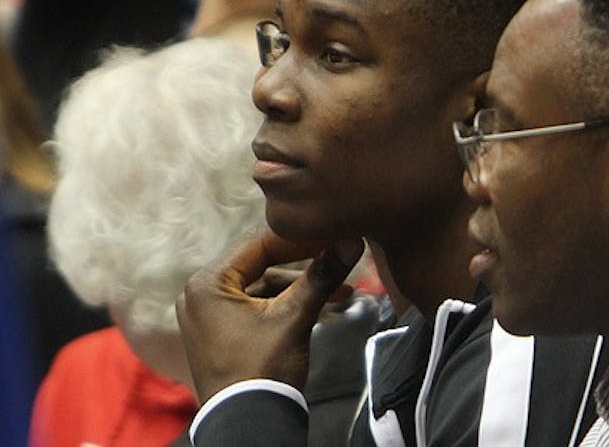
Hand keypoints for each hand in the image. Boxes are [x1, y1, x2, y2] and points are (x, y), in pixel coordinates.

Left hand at [176, 233, 364, 401]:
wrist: (248, 426)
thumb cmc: (263, 370)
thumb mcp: (294, 318)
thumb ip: (321, 276)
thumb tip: (352, 242)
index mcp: (208, 284)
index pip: (259, 244)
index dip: (301, 240)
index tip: (334, 237)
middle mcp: (200, 293)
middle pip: (261, 264)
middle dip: (305, 266)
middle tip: (339, 260)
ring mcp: (208, 314)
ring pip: (263, 286)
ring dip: (301, 289)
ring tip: (341, 293)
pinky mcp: (219, 331)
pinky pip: (256, 306)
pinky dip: (286, 305)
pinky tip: (321, 307)